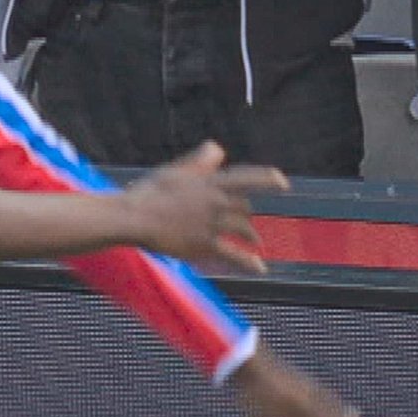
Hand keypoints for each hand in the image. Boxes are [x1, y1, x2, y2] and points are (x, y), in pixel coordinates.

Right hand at [123, 141, 289, 274]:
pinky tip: (260, 268)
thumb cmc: (150, 191)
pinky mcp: (205, 246)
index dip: (267, 179)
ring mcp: (213, 225)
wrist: (134, 217)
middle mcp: (217, 202)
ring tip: (255, 242)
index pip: (247, 177)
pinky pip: (234, 255)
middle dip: (246, 214)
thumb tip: (217, 148)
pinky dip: (249, 263)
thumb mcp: (176, 169)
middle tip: (244, 220)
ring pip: (243, 229)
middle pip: (244, 207)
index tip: (283, 182)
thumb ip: (200, 160)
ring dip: (251, 235)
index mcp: (211, 182)